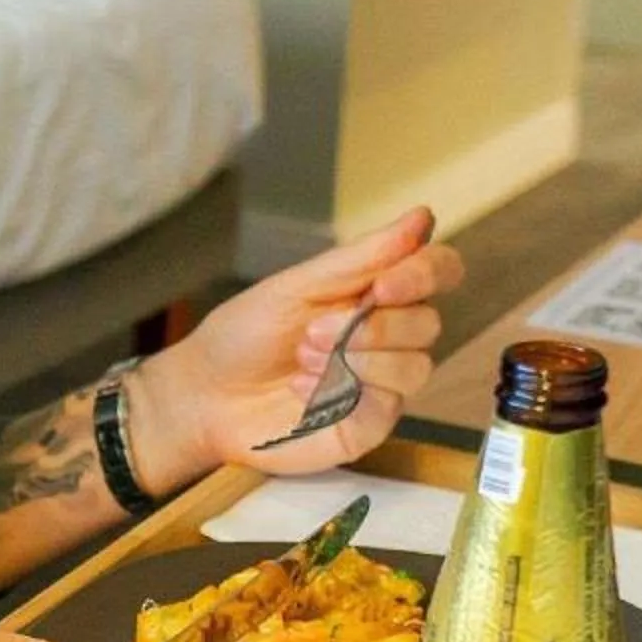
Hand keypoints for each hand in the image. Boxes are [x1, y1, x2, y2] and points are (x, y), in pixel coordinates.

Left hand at [131, 208, 464, 481]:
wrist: (204, 395)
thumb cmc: (244, 336)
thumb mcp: (296, 286)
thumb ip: (361, 257)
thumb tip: (422, 218)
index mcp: (373, 293)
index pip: (437, 272)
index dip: (426, 273)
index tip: (385, 285)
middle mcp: (388, 336)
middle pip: (429, 321)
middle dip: (374, 325)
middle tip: (313, 331)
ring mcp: (383, 381)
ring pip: (418, 365)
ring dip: (359, 358)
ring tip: (304, 358)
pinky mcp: (371, 423)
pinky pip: (390, 403)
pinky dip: (345, 391)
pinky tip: (303, 389)